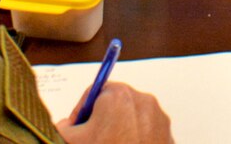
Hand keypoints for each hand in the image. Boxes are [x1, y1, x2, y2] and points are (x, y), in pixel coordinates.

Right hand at [57, 83, 173, 143]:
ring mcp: (158, 119)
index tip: (77, 126)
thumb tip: (64, 126)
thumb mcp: (72, 141)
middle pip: (115, 104)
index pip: (94, 92)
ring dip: (121, 128)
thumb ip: (62, 128)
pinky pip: (147, 131)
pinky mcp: (167, 136)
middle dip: (102, 119)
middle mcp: (142, 101)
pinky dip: (137, 139)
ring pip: (132, 117)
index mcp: (117, 96)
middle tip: (93, 138)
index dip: (81, 111)